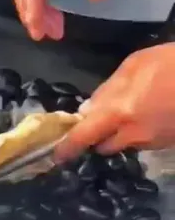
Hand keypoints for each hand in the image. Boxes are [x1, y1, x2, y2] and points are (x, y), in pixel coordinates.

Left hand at [55, 44, 174, 161]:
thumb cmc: (174, 63)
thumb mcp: (136, 64)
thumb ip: (108, 89)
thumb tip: (88, 109)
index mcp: (120, 112)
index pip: (84, 137)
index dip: (68, 148)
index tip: (56, 155)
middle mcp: (134, 134)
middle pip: (104, 146)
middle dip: (99, 137)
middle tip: (103, 119)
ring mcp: (154, 143)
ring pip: (126, 144)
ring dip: (123, 133)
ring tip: (137, 109)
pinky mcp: (168, 144)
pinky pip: (146, 141)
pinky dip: (142, 131)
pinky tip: (155, 112)